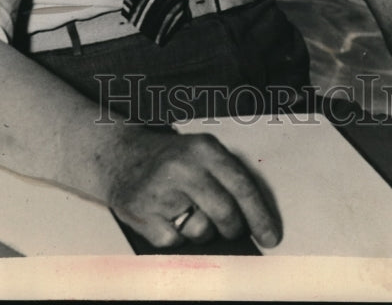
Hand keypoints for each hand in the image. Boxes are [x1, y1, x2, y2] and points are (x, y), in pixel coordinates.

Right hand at [104, 126, 280, 248]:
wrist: (120, 156)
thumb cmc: (168, 158)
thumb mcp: (201, 152)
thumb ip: (227, 178)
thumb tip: (253, 220)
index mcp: (203, 148)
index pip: (242, 187)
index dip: (260, 216)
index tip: (271, 235)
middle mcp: (183, 167)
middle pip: (225, 214)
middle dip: (233, 228)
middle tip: (230, 227)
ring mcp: (161, 192)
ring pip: (201, 231)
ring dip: (201, 230)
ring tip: (186, 210)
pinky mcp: (143, 215)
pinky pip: (175, 243)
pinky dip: (175, 237)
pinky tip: (167, 216)